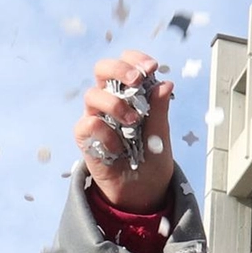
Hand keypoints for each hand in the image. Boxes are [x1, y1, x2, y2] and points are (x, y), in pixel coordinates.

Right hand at [75, 50, 175, 212]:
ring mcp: (96, 118)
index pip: (126, 65)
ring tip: (133, 121)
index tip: (151, 67)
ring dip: (115, 104)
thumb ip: (159, 111)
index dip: (135, 59)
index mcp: (131, 95)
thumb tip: (165, 83)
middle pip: (101, 69)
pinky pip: (87, 124)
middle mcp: (110, 101)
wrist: (142, 192)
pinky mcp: (86, 139)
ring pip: (92, 95)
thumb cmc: (152, 160)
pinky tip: (117, 146)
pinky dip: (104, 132)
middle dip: (118, 68)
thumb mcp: (161, 135)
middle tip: (136, 80)